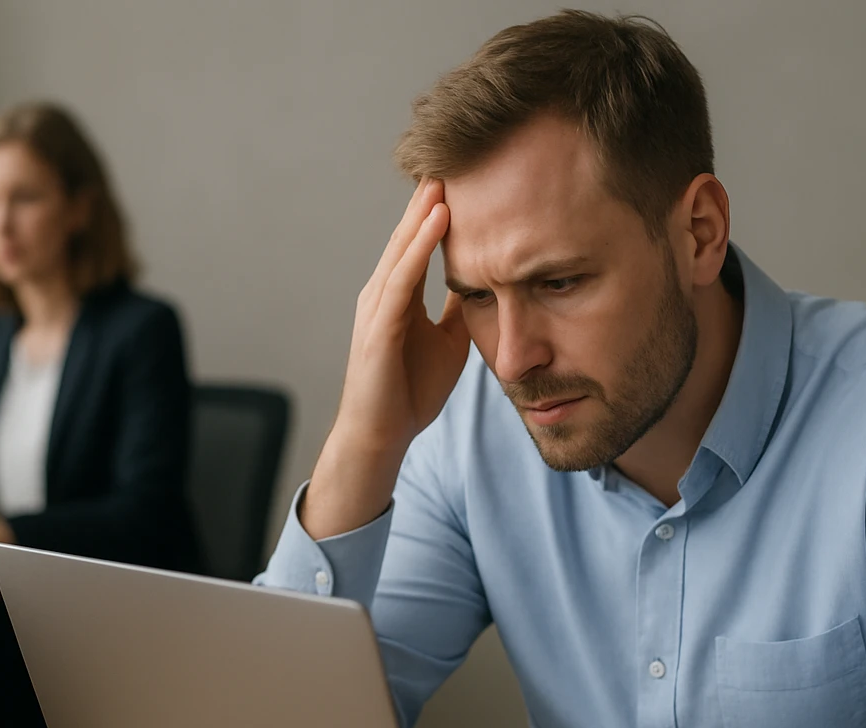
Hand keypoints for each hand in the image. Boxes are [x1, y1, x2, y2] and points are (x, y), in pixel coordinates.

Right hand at [302, 178, 470, 538]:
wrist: (381, 438)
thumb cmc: (409, 393)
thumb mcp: (449, 342)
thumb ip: (459, 310)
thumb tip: (489, 281)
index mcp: (399, 295)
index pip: (421, 240)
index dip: (441, 207)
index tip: (468, 171)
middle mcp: (383, 292)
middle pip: (409, 232)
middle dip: (430, 193)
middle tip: (456, 150)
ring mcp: (376, 307)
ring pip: (403, 246)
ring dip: (426, 209)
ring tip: (448, 171)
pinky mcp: (378, 326)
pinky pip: (402, 277)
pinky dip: (420, 246)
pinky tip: (439, 219)